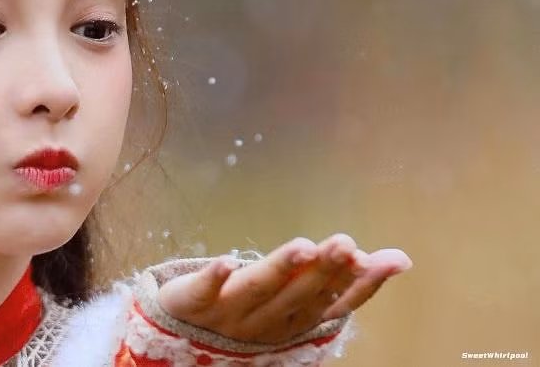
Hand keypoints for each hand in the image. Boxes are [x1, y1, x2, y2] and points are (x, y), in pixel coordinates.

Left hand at [157, 234, 411, 343]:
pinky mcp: (193, 302)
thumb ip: (338, 279)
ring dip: (282, 269)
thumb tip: (398, 258)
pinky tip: (227, 260)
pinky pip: (204, 291)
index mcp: (295, 322)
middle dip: (325, 269)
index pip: (335, 304)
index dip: (363, 284)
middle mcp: (267, 321)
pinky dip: (215, 277)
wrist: (180, 334)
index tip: (390, 260)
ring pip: (259, 289)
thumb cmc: (249, 310)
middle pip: (300, 294)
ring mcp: (229, 314)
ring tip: (304, 246)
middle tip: (346, 243)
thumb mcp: (295, 298)